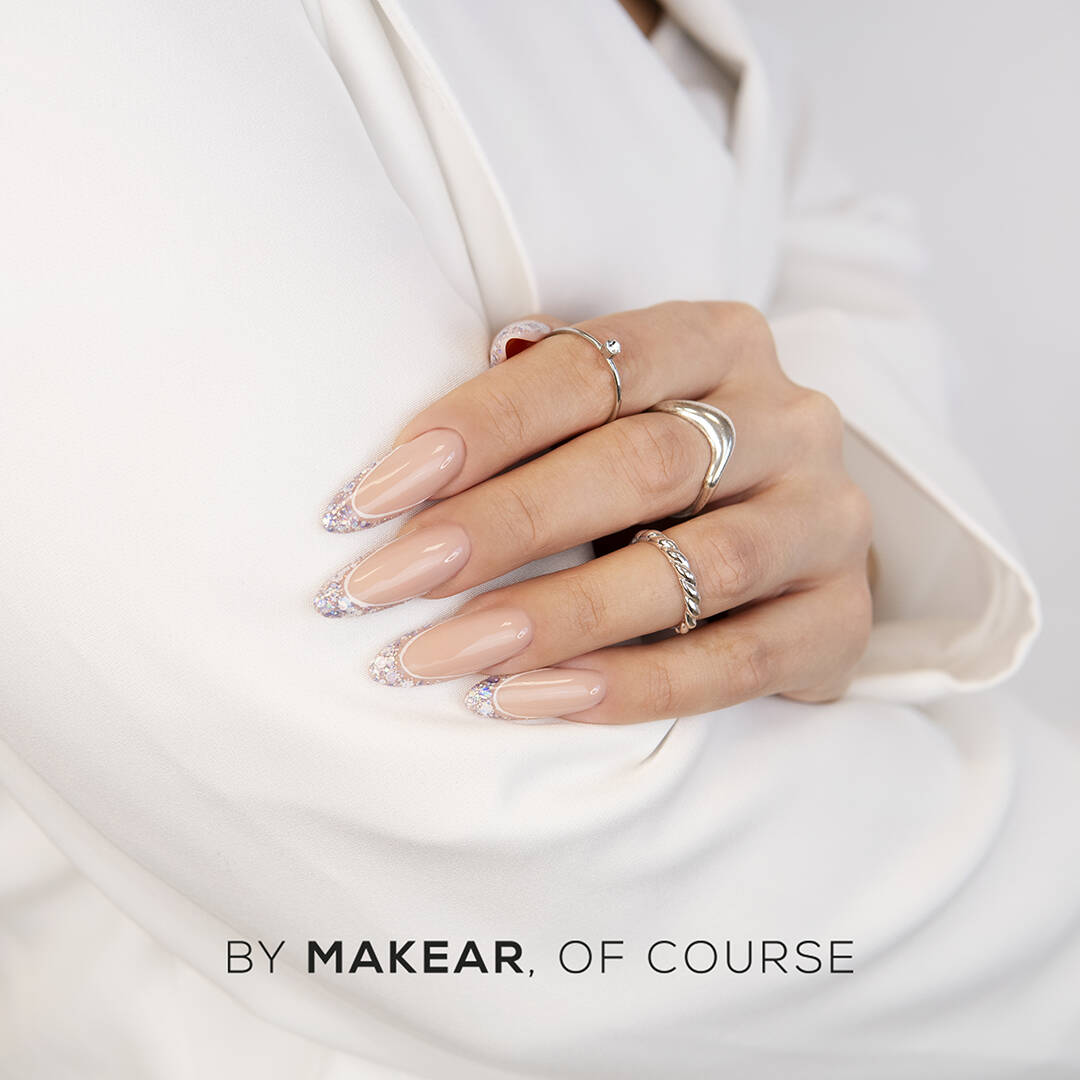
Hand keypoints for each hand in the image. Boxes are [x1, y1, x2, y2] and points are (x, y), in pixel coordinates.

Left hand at [316, 301, 871, 723]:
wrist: (790, 543)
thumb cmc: (666, 473)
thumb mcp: (612, 415)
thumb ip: (538, 412)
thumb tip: (406, 464)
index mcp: (719, 340)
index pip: (592, 367)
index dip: (479, 427)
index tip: (372, 496)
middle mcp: (788, 420)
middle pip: (642, 464)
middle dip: (501, 526)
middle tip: (384, 584)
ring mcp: (826, 521)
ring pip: (697, 567)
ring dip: (556, 616)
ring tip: (442, 657)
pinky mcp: (841, 619)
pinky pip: (738, 664)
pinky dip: (632, 685)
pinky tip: (533, 701)